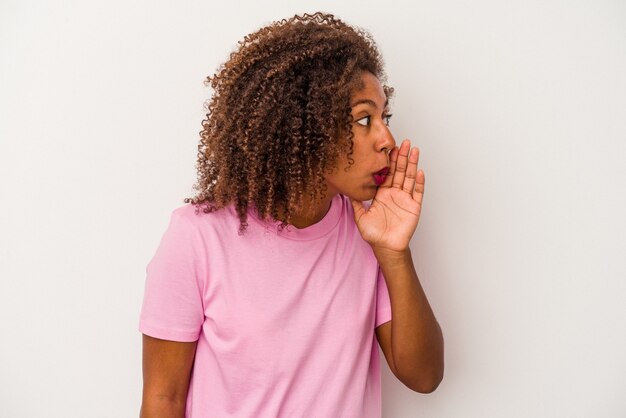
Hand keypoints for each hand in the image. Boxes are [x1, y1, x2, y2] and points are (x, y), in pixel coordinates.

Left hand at [350, 139, 424, 253]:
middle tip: (404, 142)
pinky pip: (417, 192)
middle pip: (399, 171)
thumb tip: (346, 189)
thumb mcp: (360, 216)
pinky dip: (418, 182)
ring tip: (414, 150)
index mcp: (382, 194)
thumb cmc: (373, 234)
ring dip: (412, 164)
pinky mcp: (414, 207)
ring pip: (409, 178)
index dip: (389, 161)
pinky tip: (419, 171)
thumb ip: (355, 202)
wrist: (385, 247)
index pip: (387, 173)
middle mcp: (394, 194)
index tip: (389, 148)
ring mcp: (405, 199)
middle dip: (402, 156)